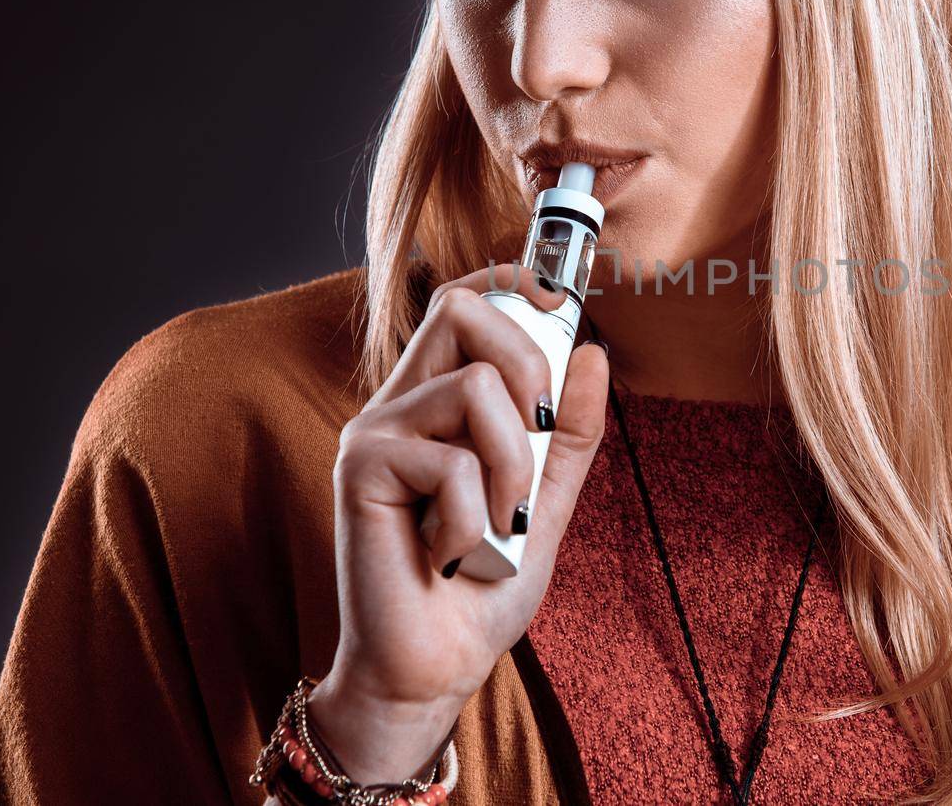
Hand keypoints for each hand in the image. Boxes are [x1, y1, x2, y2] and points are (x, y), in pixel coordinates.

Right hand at [308, 264, 609, 782]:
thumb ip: (567, 434)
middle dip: (528, 362)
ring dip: (512, 466)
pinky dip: (474, 519)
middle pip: (460, 309)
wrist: (434, 669)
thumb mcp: (546, 502)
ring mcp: (374, 434)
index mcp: (438, 402)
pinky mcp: (359, 470)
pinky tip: (449, 555)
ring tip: (496, 522)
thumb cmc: (482, 588)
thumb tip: (592, 352)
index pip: (462, 304)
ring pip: (474, 387)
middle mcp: (400, 405)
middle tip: (538, 436)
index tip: (556, 296)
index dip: (508, 282)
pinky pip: (452, 461)